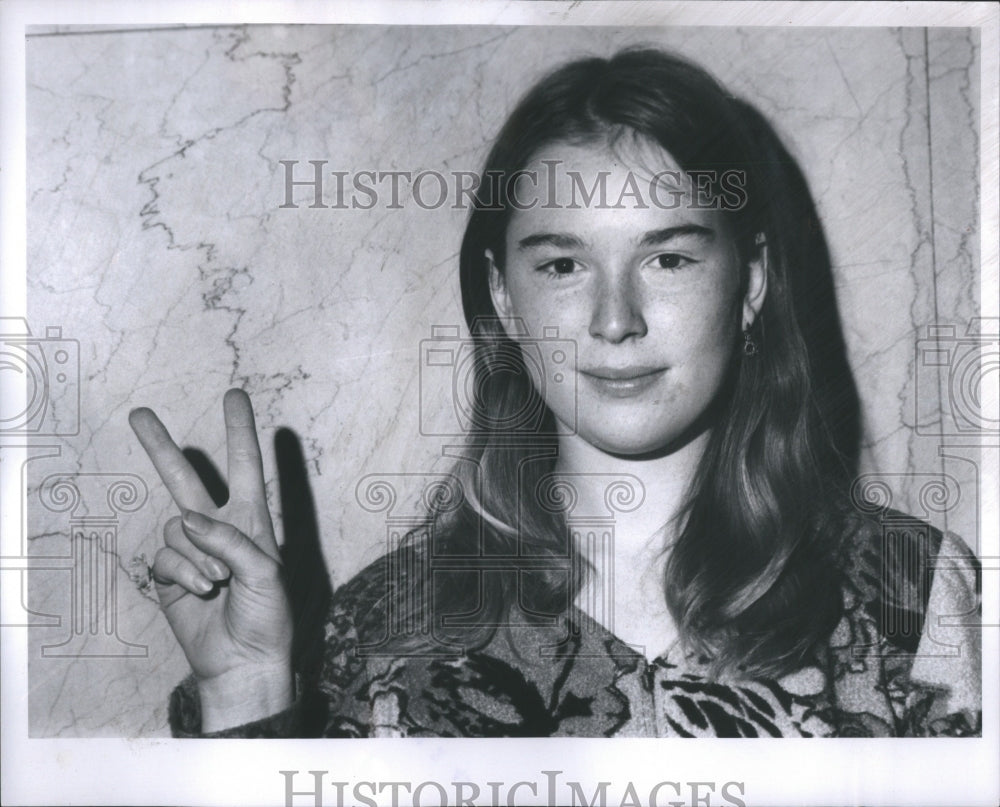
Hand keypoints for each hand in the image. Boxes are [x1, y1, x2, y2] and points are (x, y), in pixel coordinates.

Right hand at [129, 389, 293, 730]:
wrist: (243, 661)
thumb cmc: (268, 617)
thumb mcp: (265, 572)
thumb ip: (229, 540)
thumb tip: (187, 520)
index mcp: (252, 521)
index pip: (245, 466)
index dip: (240, 431)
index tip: (233, 395)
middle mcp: (220, 529)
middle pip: (186, 479)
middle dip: (162, 448)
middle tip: (139, 414)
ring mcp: (192, 551)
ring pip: (176, 528)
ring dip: (197, 556)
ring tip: (219, 583)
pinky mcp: (170, 575)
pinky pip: (165, 557)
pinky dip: (183, 573)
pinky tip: (202, 593)